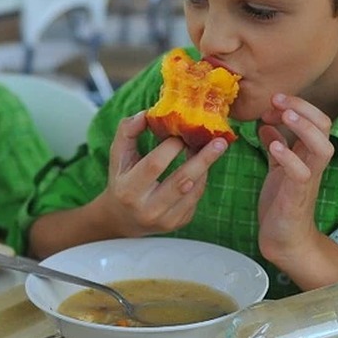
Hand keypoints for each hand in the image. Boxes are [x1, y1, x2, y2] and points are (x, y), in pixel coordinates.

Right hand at [94, 111, 228, 236]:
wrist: (123, 219)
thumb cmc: (122, 181)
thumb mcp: (117, 157)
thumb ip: (127, 132)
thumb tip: (146, 114)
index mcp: (128, 190)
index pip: (155, 164)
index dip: (171, 146)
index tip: (183, 131)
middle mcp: (147, 209)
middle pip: (182, 181)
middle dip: (203, 159)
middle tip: (220, 141)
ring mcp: (165, 220)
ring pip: (194, 190)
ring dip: (205, 167)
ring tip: (213, 148)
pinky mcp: (179, 223)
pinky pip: (196, 198)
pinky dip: (201, 179)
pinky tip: (200, 166)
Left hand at [255, 94, 334, 267]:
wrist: (285, 240)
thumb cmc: (282, 202)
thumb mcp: (277, 168)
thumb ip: (276, 146)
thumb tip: (266, 125)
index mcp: (307, 154)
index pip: (316, 119)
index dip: (297, 105)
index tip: (272, 102)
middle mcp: (313, 163)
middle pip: (324, 126)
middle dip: (303, 107)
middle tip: (277, 99)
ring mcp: (308, 179)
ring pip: (322, 147)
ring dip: (303, 128)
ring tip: (284, 116)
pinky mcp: (298, 196)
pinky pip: (301, 173)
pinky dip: (289, 157)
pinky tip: (273, 147)